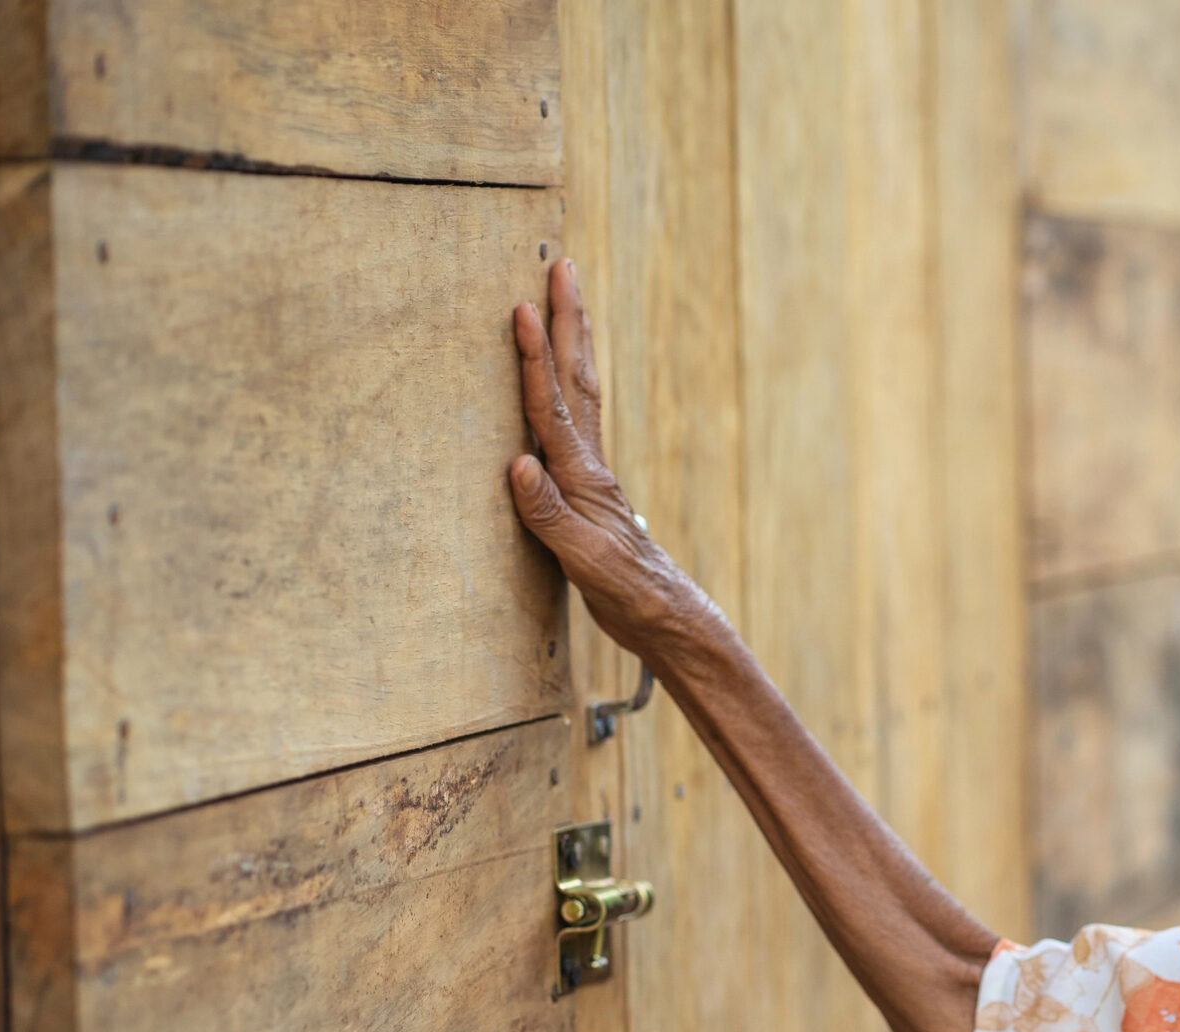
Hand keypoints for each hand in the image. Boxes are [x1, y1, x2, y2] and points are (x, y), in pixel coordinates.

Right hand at [507, 259, 704, 650]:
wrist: (664, 617)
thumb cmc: (628, 594)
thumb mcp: (585, 561)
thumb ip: (549, 515)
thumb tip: (516, 464)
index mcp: (583, 476)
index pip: (553, 404)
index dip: (534, 356)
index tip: (521, 307)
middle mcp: (589, 464)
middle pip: (577, 377)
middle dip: (568, 320)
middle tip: (561, 266)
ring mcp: (590, 474)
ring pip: (580, 392)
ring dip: (571, 342)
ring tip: (563, 300)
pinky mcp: (587, 490)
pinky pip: (573, 421)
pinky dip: (564, 387)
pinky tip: (557, 379)